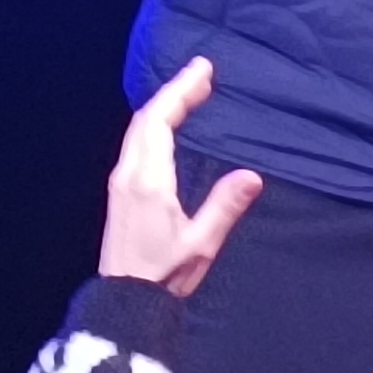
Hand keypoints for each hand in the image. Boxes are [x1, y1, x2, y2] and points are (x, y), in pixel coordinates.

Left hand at [100, 59, 262, 293]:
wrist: (125, 302)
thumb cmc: (164, 275)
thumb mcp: (201, 244)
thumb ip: (224, 207)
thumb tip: (252, 175)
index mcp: (148, 181)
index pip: (160, 121)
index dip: (180, 91)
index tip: (203, 70)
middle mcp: (128, 175)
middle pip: (145, 119)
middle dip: (173, 91)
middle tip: (202, 72)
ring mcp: (120, 184)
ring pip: (137, 131)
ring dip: (162, 106)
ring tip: (189, 92)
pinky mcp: (120, 194)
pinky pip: (135, 144)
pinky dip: (153, 124)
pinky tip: (167, 127)